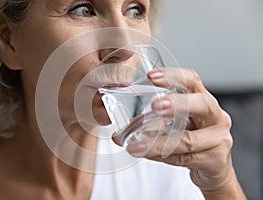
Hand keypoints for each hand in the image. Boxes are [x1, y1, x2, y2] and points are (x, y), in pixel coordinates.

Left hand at [124, 68, 245, 198]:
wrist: (213, 167)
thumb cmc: (192, 139)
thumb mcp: (175, 126)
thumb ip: (151, 126)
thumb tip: (118, 134)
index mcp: (203, 101)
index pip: (192, 81)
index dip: (174, 76)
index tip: (151, 76)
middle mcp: (216, 116)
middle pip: (202, 104)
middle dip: (177, 103)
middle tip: (155, 106)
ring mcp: (219, 138)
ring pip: (189, 140)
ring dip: (159, 143)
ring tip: (137, 146)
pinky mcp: (216, 160)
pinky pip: (186, 158)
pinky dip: (165, 157)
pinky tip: (149, 155)